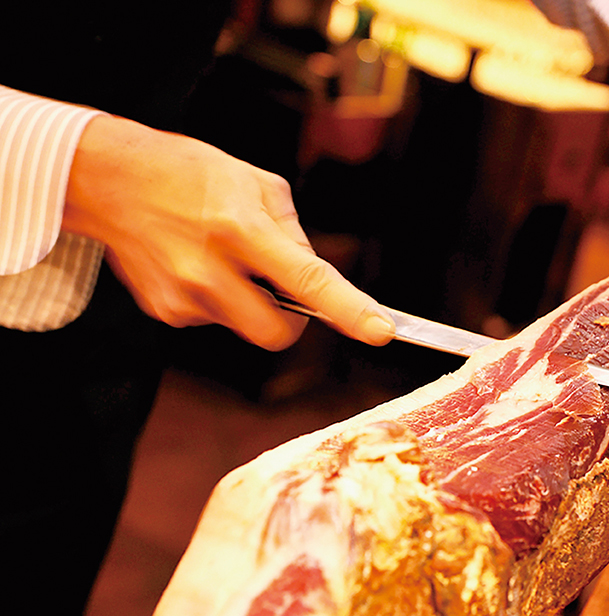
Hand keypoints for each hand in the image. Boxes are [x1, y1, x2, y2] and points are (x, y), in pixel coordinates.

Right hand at [62, 115, 394, 350]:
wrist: (111, 180)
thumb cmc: (192, 174)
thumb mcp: (258, 185)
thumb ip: (293, 236)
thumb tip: (317, 281)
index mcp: (241, 228)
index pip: (307, 280)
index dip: (348, 310)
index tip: (381, 330)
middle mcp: (210, 270)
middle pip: (277, 332)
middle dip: (293, 318)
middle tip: (282, 286)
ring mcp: (183, 296)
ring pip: (245, 325)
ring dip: (251, 301)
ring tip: (223, 256)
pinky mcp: (165, 311)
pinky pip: (215, 319)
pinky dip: (220, 298)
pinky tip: (198, 263)